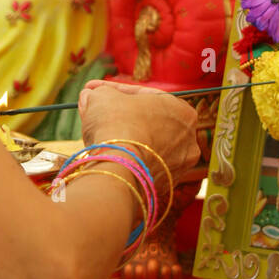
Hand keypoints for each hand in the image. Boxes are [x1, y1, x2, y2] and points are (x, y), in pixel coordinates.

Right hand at [77, 79, 201, 202]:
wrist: (119, 167)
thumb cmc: (116, 125)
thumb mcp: (102, 97)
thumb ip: (99, 93)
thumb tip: (91, 96)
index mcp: (182, 110)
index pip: (144, 96)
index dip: (115, 92)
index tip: (95, 91)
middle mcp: (188, 139)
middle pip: (146, 122)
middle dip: (119, 116)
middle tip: (96, 112)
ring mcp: (179, 166)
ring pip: (144, 146)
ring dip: (123, 139)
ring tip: (97, 136)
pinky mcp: (165, 187)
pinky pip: (141, 167)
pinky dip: (126, 160)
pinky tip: (107, 157)